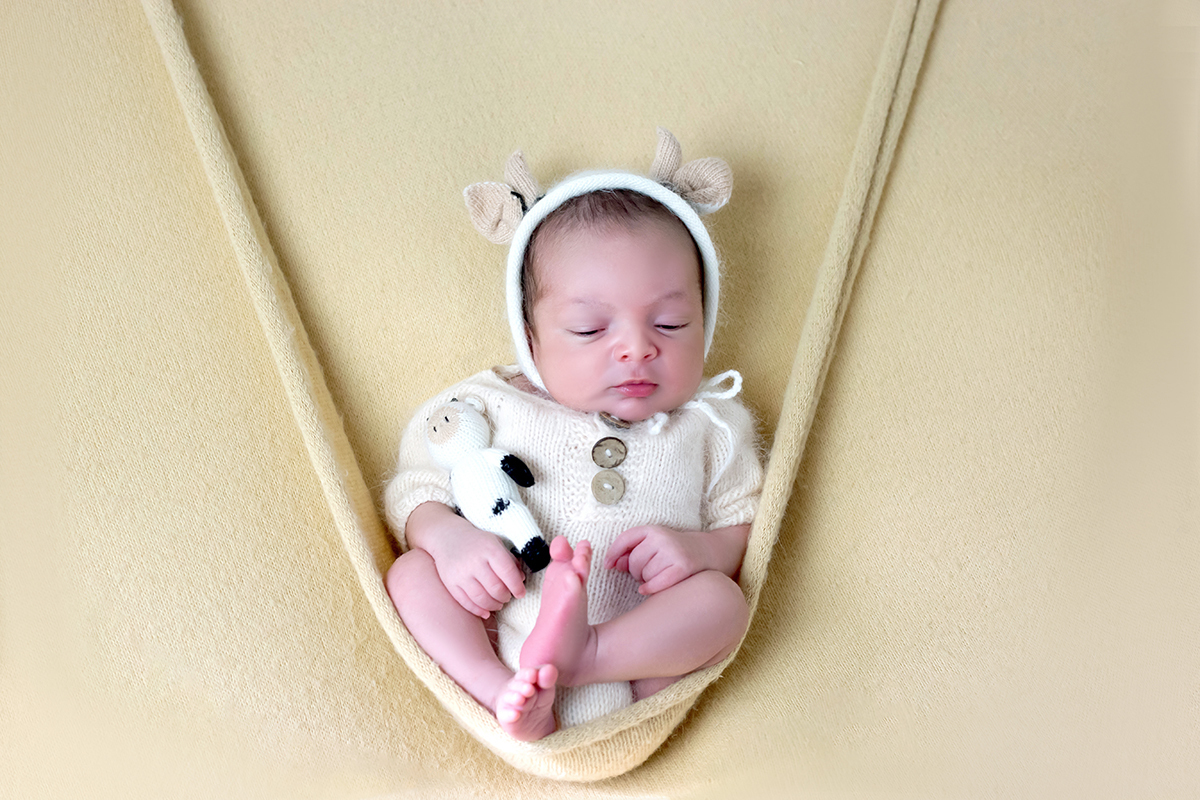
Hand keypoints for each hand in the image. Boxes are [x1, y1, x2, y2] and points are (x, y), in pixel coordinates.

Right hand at [406, 502, 525, 618]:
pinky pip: (466, 602)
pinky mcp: (450, 583)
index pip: (508, 572)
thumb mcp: (496, 544)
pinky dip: (478, 610)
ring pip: (481, 598)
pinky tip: (486, 611)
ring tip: (498, 603)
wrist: (448, 537)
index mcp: (490, 549)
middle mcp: (475, 561)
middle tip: (508, 597)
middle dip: (505, 597)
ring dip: (493, 605)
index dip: (517, 586)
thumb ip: (510, 561)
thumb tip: (521, 580)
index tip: (521, 593)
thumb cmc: (478, 542)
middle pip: (495, 588)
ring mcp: (461, 573)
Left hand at [604, 525, 713, 595]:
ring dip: (646, 580)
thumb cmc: (674, 551)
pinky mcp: (683, 567)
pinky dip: (649, 588)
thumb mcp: (653, 545)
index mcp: (652, 530)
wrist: (708, 551)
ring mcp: (673, 552)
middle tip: (648, 572)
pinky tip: (646, 590)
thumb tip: (614, 564)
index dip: (613, 554)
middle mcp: (662, 538)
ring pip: (644, 574)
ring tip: (658, 575)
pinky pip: (656, 582)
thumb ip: (632, 552)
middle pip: (633, 562)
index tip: (607, 566)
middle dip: (636, 572)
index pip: (625, 539)